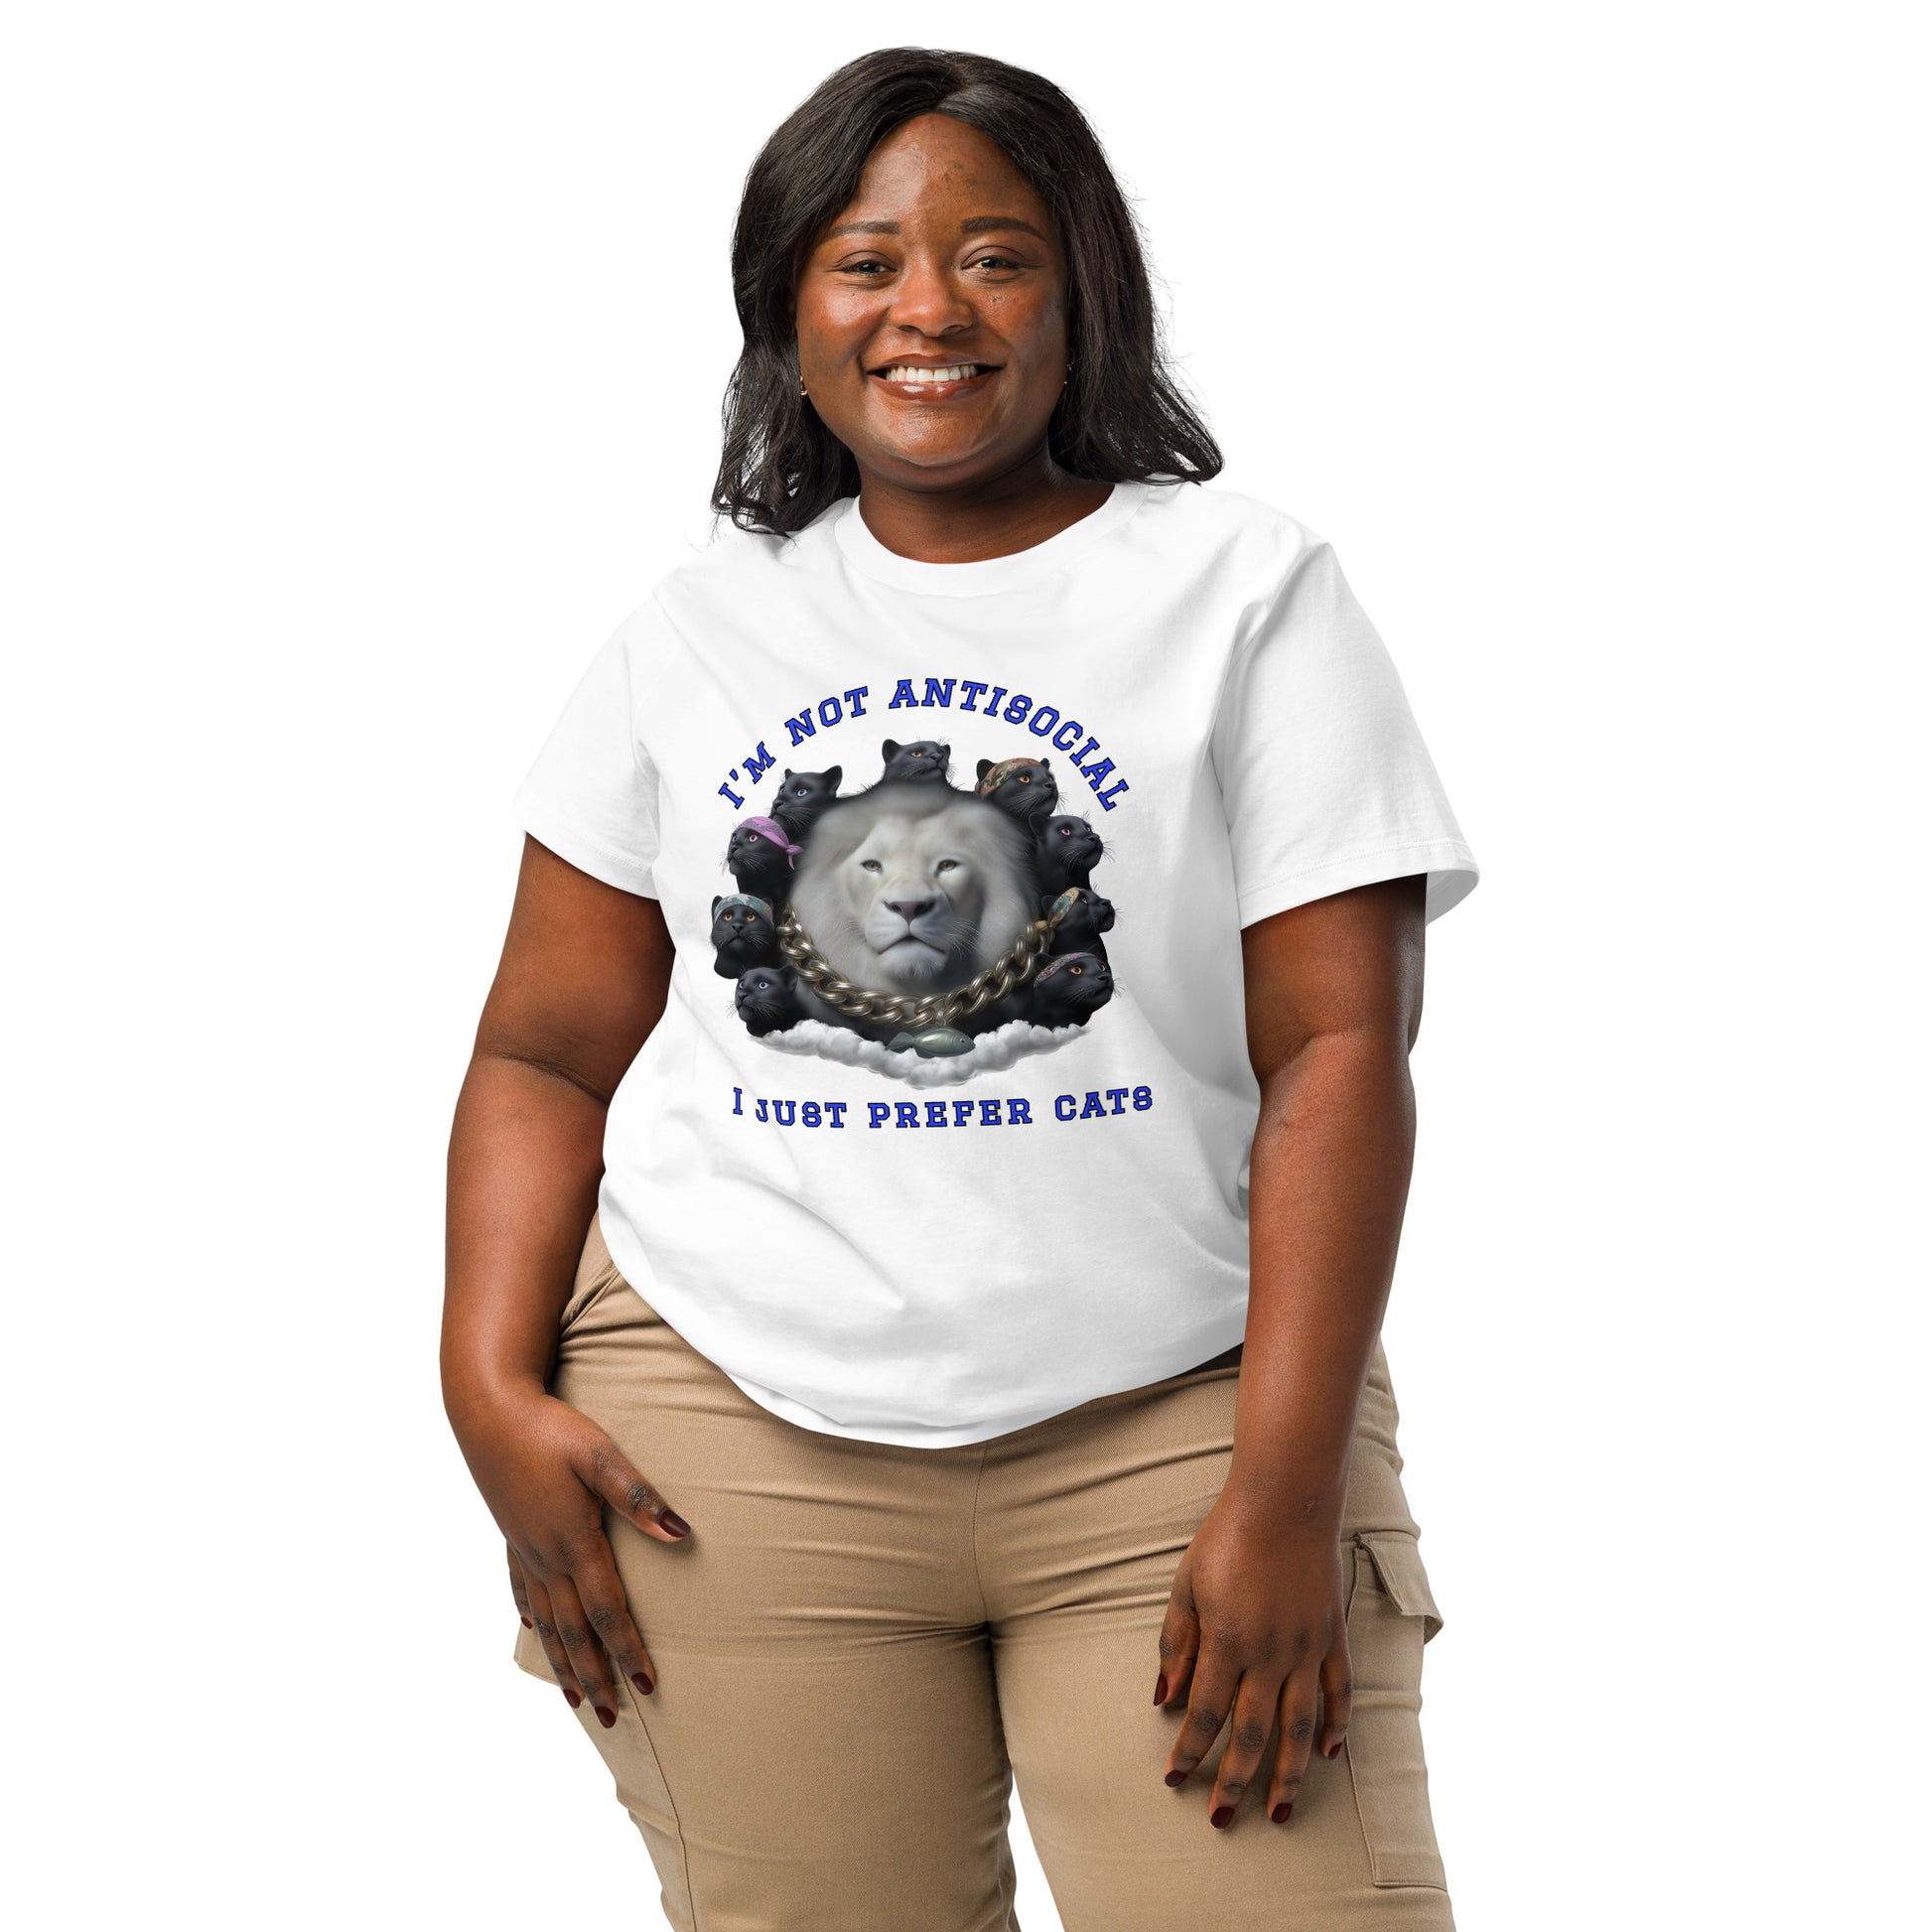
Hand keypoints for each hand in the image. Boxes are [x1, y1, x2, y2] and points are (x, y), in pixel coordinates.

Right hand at [453, 1383, 689, 1725]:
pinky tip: (532, 1630)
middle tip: (612, 1718)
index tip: (647, 1686)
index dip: (628, 1651)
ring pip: (546, 1621)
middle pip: (575, 1632)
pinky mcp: (511, 1534)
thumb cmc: (549, 1429)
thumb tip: (681, 1534)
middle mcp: (546, 1557)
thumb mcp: (601, 1456)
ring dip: (563, 1662)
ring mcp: (524, 1549)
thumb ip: (639, 1498)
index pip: (606, 1612)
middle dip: (595, 1676)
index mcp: (573, 1543)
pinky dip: (531, 1618)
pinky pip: (522, 1589)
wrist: (488, 1412)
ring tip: (575, 1700)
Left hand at [1154, 1496, 1350, 1827]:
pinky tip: (1328, 1755)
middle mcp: (1271, 1654)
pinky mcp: (1332, 1636)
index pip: (1206, 1713)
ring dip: (1289, 1775)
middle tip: (1222, 1818)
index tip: (1175, 1778)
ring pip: (1300, 1728)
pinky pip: (1340, 1693)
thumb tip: (1165, 1697)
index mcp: (1228, 1641)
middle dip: (1234, 1781)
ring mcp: (1307, 1648)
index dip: (1189, 1751)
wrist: (1286, 1501)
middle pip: (1252, 1734)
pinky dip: (1337, 1727)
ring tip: (1281, 1811)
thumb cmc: (1227, 1538)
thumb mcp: (1186, 1585)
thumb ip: (1177, 1643)